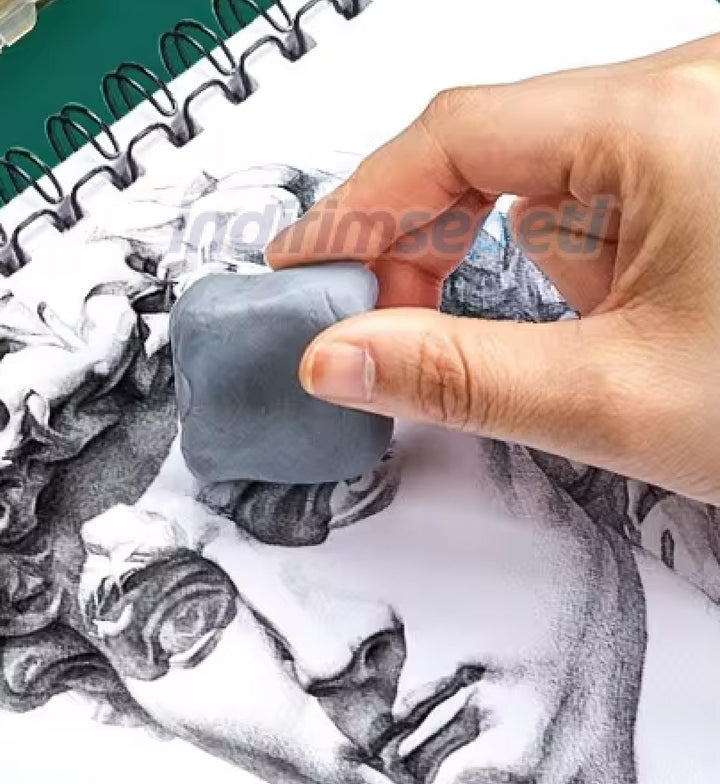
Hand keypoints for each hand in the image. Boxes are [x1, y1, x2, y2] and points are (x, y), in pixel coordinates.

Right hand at [267, 36, 719, 504]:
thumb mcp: (611, 400)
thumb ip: (457, 378)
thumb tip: (342, 358)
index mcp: (663, 124)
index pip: (454, 137)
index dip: (360, 206)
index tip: (306, 266)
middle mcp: (689, 95)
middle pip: (494, 146)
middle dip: (424, 242)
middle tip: (375, 327)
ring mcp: (704, 124)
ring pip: (547, 172)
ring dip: (500, 256)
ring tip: (516, 340)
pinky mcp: (712, 162)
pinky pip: (602, 188)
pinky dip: (562, 253)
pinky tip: (586, 313)